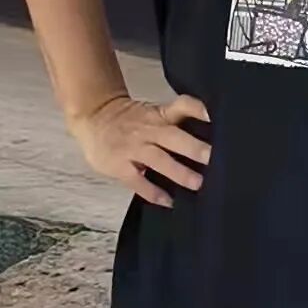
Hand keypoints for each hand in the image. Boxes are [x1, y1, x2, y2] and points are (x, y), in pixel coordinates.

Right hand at [70, 93, 210, 207]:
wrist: (94, 117)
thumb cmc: (131, 118)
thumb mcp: (154, 112)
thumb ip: (176, 120)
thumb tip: (209, 133)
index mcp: (159, 115)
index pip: (181, 105)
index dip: (197, 109)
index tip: (213, 116)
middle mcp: (149, 129)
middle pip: (173, 136)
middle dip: (193, 147)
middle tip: (212, 158)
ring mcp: (133, 148)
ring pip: (159, 159)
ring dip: (178, 172)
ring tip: (197, 183)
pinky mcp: (119, 166)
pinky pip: (138, 181)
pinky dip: (153, 192)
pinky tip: (168, 201)